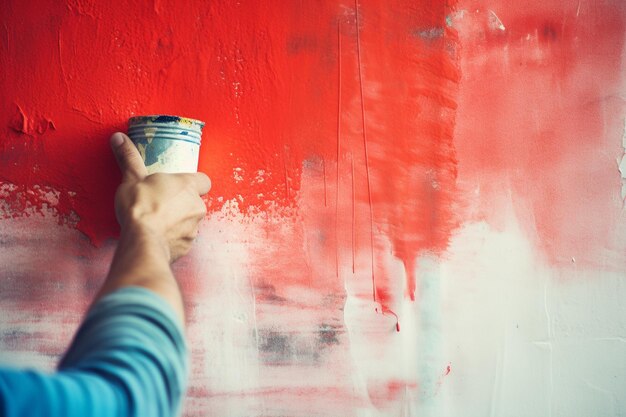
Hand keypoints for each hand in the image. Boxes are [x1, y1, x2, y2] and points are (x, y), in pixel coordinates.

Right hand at [110, 132, 210, 261]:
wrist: (142, 242)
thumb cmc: (140, 208)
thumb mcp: (131, 178)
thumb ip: (129, 158)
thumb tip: (119, 138)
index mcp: (188, 186)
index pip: (204, 181)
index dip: (194, 182)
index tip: (179, 184)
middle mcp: (197, 206)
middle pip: (195, 202)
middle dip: (181, 203)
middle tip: (161, 202)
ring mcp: (194, 228)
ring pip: (190, 221)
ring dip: (178, 221)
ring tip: (157, 221)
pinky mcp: (187, 246)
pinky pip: (183, 239)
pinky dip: (173, 237)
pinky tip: (157, 235)